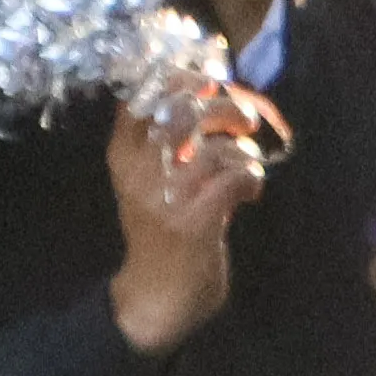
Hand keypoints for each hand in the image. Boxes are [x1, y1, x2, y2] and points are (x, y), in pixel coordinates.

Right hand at [104, 84, 276, 355]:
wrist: (156, 296)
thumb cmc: (162, 232)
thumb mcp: (149, 180)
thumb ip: (168, 142)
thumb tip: (212, 94)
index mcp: (122, 155)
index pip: (142, 96)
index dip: (181, 78)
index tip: (210, 82)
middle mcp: (138, 171)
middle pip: (183, 111)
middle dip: (224, 106)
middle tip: (244, 119)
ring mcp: (165, 197)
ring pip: (215, 147)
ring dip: (243, 153)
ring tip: (245, 169)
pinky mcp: (195, 222)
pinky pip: (235, 177)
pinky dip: (252, 178)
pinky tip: (249, 194)